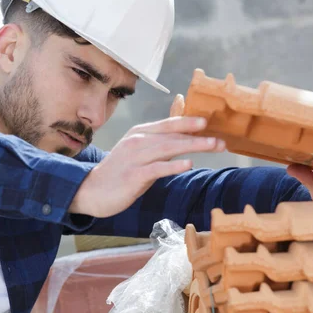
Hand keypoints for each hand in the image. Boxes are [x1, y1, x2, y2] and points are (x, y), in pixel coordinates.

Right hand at [69, 116, 224, 217]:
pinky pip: (157, 168)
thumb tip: (183, 133)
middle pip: (172, 136)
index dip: (189, 122)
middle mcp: (137, 141)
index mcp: (139, 133)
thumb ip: (158, 141)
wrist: (91, 190)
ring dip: (193, 146)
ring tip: (213, 146)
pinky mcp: (133, 176)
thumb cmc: (119, 171)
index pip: (168, 124)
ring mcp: (134, 158)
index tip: (209, 122)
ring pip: (168, 148)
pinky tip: (188, 164)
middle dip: (198, 137)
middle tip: (221, 140)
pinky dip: (173, 165)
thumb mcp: (137, 150)